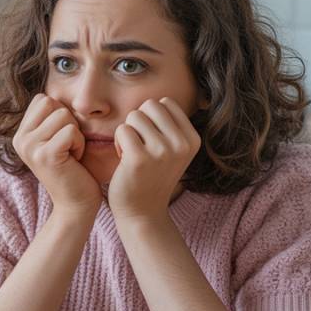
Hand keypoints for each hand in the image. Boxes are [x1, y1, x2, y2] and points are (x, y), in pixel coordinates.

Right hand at [12, 94, 100, 215]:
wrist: (76, 203)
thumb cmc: (73, 169)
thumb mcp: (57, 138)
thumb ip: (51, 117)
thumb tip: (59, 83)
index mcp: (20, 133)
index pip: (43, 99)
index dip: (60, 114)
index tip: (61, 140)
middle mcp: (20, 139)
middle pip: (51, 103)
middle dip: (68, 121)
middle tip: (67, 147)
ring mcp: (30, 147)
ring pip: (63, 115)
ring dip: (76, 134)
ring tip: (71, 154)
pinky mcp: (45, 155)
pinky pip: (71, 131)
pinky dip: (80, 144)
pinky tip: (74, 160)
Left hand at [107, 97, 200, 222]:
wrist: (142, 213)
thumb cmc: (151, 176)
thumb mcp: (172, 150)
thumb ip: (170, 125)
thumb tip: (161, 98)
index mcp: (192, 139)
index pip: (165, 102)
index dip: (152, 117)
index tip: (152, 140)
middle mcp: (181, 144)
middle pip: (150, 104)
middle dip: (139, 122)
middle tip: (139, 146)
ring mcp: (162, 151)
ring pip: (134, 116)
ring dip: (128, 133)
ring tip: (133, 154)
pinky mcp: (140, 159)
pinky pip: (122, 130)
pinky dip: (118, 143)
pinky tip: (124, 161)